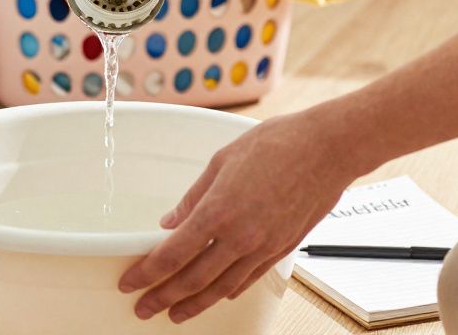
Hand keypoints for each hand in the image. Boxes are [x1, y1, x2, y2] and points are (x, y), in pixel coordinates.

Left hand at [119, 110, 362, 323]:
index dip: (147, 273)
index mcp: (218, 211)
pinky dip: (230, 291)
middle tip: (144, 308)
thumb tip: (171, 221)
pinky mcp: (283, 249)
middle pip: (193, 280)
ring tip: (175, 313)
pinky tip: (219, 296)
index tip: (130, 283)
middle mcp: (240, 236)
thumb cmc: (277, 144)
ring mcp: (264, 247)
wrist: (327, 149)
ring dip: (195, 304)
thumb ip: (194, 197)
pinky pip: (251, 278)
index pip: (172, 255)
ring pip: (222, 288)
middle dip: (163, 297)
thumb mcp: (221, 161)